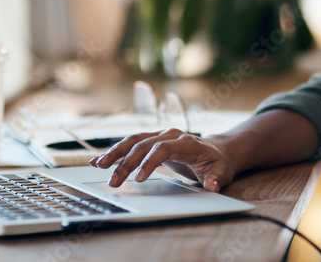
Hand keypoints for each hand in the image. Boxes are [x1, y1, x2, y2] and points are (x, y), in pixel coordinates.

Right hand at [88, 128, 234, 191]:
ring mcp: (160, 136)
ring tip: (98, 165)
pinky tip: (100, 160)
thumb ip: (215, 179)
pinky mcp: (152, 141)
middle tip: (113, 182)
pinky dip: (116, 151)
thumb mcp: (222, 172)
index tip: (139, 178)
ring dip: (115, 153)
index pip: (164, 148)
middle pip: (144, 145)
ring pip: (133, 140)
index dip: (150, 161)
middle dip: (126, 163)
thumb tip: (211, 186)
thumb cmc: (217, 163)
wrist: (217, 151)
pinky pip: (131, 143)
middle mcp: (170, 135)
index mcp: (186, 142)